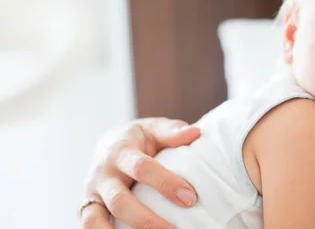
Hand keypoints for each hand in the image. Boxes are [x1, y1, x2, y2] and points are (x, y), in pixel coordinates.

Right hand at [80, 118, 200, 227]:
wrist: (109, 143)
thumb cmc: (140, 138)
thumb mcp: (154, 129)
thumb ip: (173, 132)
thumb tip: (195, 133)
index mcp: (121, 151)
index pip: (141, 168)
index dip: (165, 183)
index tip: (189, 197)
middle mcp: (102, 174)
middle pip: (120, 201)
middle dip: (147, 219)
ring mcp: (91, 193)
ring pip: (96, 220)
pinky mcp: (86, 208)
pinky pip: (89, 226)